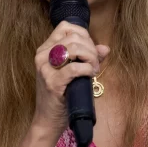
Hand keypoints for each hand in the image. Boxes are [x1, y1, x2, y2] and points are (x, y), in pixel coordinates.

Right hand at [32, 21, 109, 139]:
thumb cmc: (62, 95)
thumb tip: (105, 48)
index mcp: (45, 49)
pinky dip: (87, 69)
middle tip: (95, 63)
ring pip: (74, 48)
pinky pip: (74, 68)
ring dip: (91, 57)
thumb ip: (88, 58)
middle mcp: (42, 55)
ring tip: (93, 70)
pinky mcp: (52, 82)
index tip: (91, 50)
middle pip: (74, 37)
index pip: (66, 27)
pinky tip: (90, 75)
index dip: (84, 35)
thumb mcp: (74, 72)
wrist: (48, 120)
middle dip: (91, 48)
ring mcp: (45, 68)